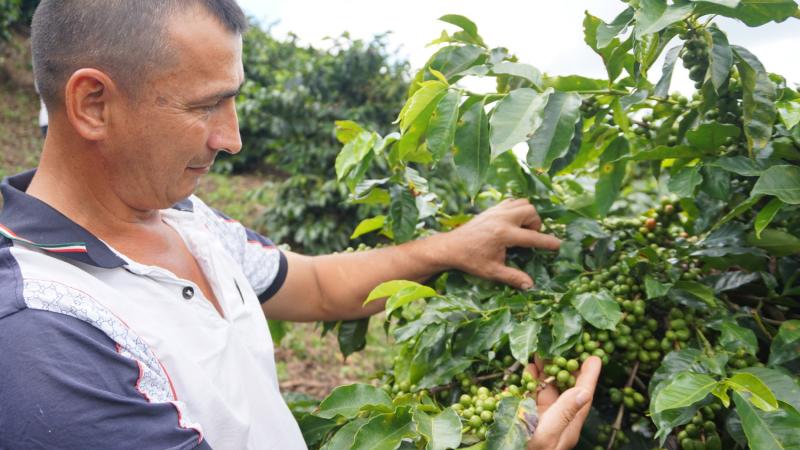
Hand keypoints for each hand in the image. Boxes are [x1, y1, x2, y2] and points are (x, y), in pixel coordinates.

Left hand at [440, 198, 560, 288]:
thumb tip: (530, 285)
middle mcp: (502, 219)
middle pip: (531, 212)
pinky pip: (511, 201)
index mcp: (504, 235)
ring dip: (527, 215)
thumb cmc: (471, 260)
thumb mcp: (492, 271)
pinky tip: (512, 223)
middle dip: (535, 224)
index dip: (548, 242)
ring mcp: (496, 211)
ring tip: (521, 230)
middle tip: (528, 238)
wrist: (451, 247)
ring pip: (522, 203)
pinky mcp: (491, 209)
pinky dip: (516, 209)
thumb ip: (512, 277)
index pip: (533, 237)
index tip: (559, 245)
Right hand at [527, 356, 601, 449]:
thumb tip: (585, 391)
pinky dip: (528, 384)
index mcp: (567, 426)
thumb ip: (564, 412)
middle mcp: (556, 422)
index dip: (588, 376)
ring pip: (545, 392)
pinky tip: (525, 373)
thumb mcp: (546, 434)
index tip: (595, 357)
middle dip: (562, 367)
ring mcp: (540, 422)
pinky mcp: (525, 421)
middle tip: (559, 346)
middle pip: (564, 390)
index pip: (583, 397)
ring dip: (543, 372)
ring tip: (539, 353)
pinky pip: (529, 399)